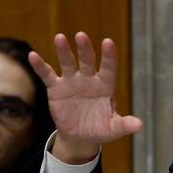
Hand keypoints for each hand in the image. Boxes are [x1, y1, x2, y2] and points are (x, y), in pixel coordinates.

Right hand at [29, 32, 141, 163]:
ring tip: (60, 38)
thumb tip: (139, 125)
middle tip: (81, 36)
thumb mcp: (113, 129)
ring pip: (68, 63)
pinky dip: (40, 66)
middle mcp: (89, 79)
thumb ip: (124, 125)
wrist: (80, 136)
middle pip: (87, 61)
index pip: (109, 68)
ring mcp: (72, 82)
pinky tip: (33, 56)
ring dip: (64, 51)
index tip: (108, 42)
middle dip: (85, 49)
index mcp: (105, 86)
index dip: (109, 56)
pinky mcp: (56, 89)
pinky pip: (48, 75)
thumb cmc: (100, 128)